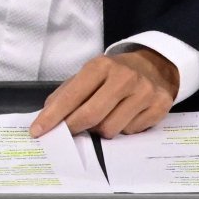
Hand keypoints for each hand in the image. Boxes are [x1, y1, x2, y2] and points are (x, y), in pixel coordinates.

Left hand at [29, 48, 179, 138]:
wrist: (154, 66)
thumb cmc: (114, 74)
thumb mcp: (90, 74)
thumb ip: (68, 92)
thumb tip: (47, 115)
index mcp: (102, 65)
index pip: (73, 95)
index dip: (53, 116)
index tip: (38, 130)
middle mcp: (125, 77)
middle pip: (92, 116)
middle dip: (74, 128)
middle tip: (68, 132)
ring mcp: (145, 92)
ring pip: (111, 129)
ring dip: (101, 130)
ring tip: (105, 117)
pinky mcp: (160, 106)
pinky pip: (131, 132)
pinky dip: (123, 129)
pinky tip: (125, 116)